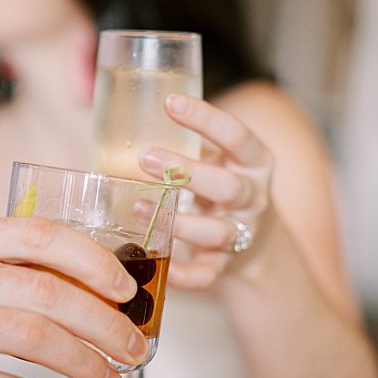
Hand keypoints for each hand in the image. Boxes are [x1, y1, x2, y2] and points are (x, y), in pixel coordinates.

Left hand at [139, 93, 273, 290]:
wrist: (255, 244)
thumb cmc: (220, 189)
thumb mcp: (216, 160)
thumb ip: (186, 145)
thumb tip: (123, 115)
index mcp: (252, 163)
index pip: (237, 136)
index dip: (207, 119)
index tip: (171, 102)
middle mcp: (253, 198)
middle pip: (228, 186)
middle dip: (188, 173)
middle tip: (145, 158)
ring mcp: (242, 234)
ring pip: (219, 232)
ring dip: (179, 222)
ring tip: (140, 208)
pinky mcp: (226, 266)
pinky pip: (205, 275)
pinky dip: (181, 273)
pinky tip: (151, 259)